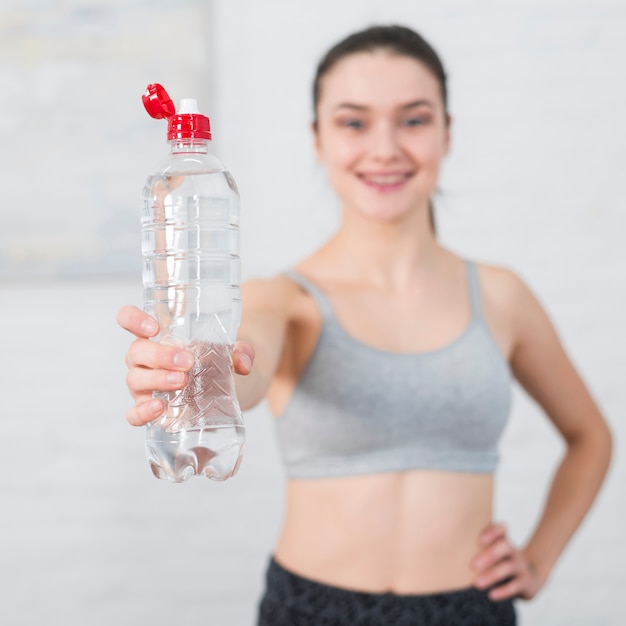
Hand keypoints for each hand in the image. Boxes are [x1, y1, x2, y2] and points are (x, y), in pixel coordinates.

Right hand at [116, 305, 254, 426]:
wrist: (226, 391)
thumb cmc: (216, 361)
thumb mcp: (232, 351)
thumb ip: (241, 351)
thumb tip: (243, 362)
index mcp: (158, 336)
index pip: (129, 319)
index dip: (134, 319)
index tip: (154, 327)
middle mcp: (144, 359)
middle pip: (136, 352)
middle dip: (159, 356)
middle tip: (187, 362)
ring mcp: (144, 385)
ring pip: (135, 380)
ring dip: (157, 380)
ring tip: (182, 382)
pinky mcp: (149, 410)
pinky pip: (134, 414)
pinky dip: (143, 412)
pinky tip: (159, 408)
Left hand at [471, 522, 543, 600]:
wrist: (530, 576)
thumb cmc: (501, 561)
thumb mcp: (494, 551)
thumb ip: (476, 547)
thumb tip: (448, 550)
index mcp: (503, 540)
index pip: (501, 529)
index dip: (492, 532)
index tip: (479, 540)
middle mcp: (513, 551)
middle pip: (505, 546)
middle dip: (489, 555)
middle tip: (473, 565)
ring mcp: (521, 566)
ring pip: (508, 567)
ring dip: (492, 575)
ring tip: (477, 584)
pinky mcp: (525, 582)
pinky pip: (515, 586)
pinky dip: (503, 591)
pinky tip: (491, 595)